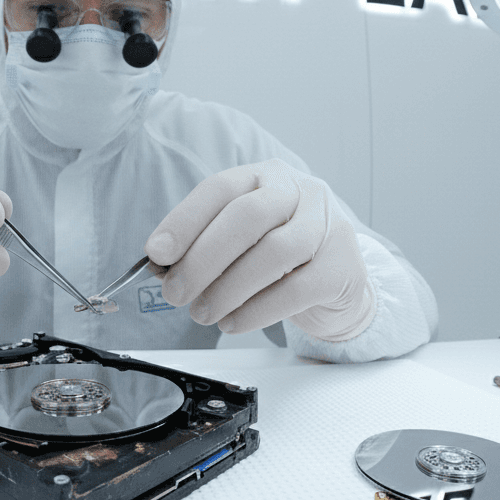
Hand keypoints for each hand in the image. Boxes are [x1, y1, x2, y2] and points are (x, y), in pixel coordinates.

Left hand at [144, 159, 373, 340]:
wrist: (336, 283)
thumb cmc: (278, 258)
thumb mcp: (240, 241)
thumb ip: (204, 246)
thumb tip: (162, 267)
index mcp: (264, 176)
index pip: (219, 189)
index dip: (184, 220)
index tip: (156, 253)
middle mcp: (299, 192)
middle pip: (247, 217)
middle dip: (203, 259)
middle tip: (175, 293)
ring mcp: (326, 226)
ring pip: (274, 252)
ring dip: (228, 289)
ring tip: (202, 312)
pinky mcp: (342, 267)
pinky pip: (296, 289)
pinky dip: (257, 310)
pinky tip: (233, 322)